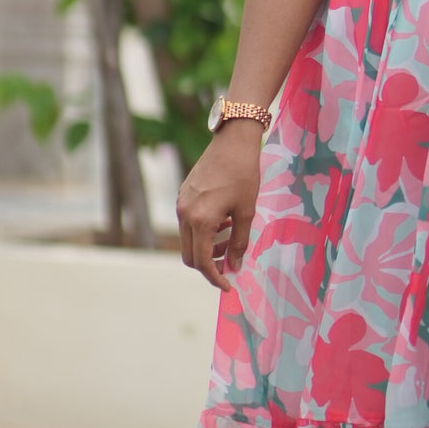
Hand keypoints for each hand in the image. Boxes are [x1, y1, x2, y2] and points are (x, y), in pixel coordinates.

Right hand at [176, 124, 263, 287]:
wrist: (233, 141)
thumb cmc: (244, 174)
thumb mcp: (247, 212)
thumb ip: (240, 243)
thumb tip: (235, 267)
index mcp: (201, 221)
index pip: (202, 261)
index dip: (215, 277)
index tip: (229, 286)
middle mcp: (185, 214)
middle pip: (190, 255)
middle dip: (209, 265)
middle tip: (230, 263)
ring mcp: (181, 204)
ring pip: (188, 239)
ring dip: (207, 247)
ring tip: (231, 238)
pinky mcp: (183, 195)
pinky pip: (188, 223)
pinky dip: (203, 231)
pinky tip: (223, 221)